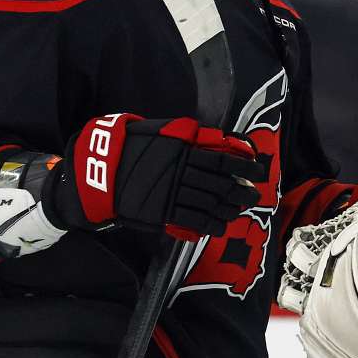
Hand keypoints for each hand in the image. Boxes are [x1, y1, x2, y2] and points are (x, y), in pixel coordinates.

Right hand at [52, 114, 263, 239]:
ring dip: (228, 209)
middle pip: (219, 185)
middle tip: (254, 194)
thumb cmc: (130, 147)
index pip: (221, 160)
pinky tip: (220, 225)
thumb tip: (217, 138)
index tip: (259, 170)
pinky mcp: (161, 214)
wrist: (98, 173)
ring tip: (239, 210)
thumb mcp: (159, 131)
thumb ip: (188, 134)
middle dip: (241, 191)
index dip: (243, 166)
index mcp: (181, 151)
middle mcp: (180, 174)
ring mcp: (171, 195)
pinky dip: (210, 224)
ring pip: (209, 205)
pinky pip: (192, 221)